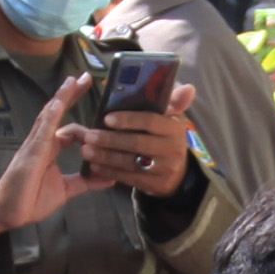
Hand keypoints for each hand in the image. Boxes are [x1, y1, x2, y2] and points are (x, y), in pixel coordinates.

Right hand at [0, 71, 93, 241]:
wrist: (8, 213)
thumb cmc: (30, 200)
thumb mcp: (66, 190)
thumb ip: (86, 182)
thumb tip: (109, 178)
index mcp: (50, 150)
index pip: (70, 129)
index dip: (85, 122)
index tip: (101, 117)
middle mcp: (43, 142)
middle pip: (59, 112)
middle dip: (72, 95)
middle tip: (86, 77)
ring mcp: (36, 145)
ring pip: (50, 114)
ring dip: (62, 96)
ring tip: (74, 80)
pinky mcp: (31, 152)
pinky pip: (42, 129)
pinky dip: (51, 114)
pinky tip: (58, 102)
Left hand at [64, 78, 200, 202]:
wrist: (178, 174)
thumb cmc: (166, 138)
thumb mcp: (172, 119)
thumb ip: (173, 101)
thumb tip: (188, 87)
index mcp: (174, 128)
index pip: (151, 121)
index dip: (128, 120)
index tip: (107, 118)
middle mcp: (172, 149)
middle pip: (137, 143)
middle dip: (110, 140)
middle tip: (89, 136)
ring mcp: (165, 169)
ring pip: (131, 162)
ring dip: (105, 157)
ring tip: (86, 150)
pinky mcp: (155, 185)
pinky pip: (129, 178)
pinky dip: (109, 172)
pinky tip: (94, 166)